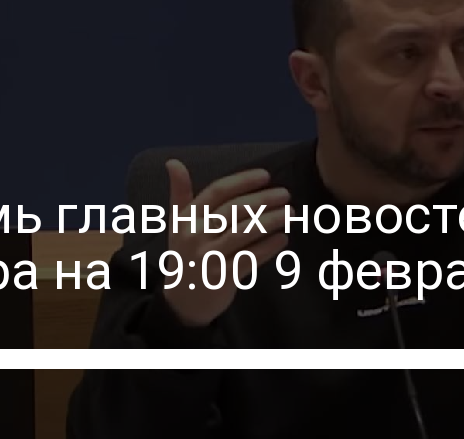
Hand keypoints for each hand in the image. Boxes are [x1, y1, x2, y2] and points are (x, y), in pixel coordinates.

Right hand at [162, 159, 290, 326]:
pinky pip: (249, 258)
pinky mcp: (221, 277)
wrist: (181, 301)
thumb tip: (173, 162)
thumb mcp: (178, 224)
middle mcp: (196, 236)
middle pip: (234, 210)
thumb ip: (180, 193)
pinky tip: (283, 238)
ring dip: (271, 220)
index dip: (242, 181)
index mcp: (188, 219)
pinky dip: (268, 247)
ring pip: (244, 232)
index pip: (217, 191)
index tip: (265, 175)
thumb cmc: (185, 255)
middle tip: (285, 194)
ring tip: (290, 213)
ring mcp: (208, 257)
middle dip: (263, 200)